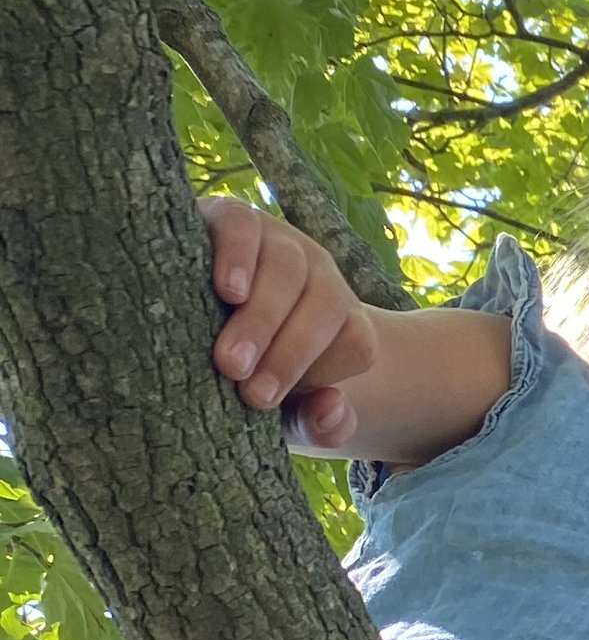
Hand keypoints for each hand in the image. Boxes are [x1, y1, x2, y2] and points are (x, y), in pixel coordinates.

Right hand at [203, 200, 375, 451]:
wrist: (179, 315)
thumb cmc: (240, 371)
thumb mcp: (280, 407)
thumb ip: (316, 423)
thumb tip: (334, 410)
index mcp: (339, 320)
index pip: (358, 342)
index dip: (319, 370)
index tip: (264, 399)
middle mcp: (316, 276)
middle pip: (327, 304)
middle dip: (291, 352)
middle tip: (248, 392)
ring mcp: (277, 241)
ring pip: (288, 267)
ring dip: (263, 317)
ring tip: (230, 360)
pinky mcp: (230, 217)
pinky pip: (242, 225)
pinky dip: (238, 256)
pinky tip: (228, 290)